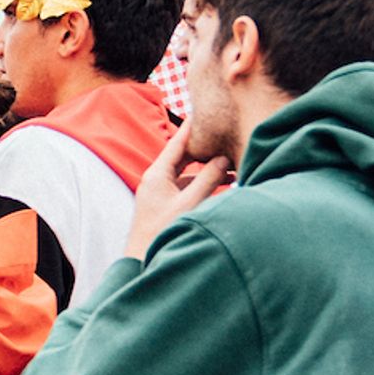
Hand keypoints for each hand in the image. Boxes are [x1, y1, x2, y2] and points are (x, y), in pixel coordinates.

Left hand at [121, 129, 231, 260]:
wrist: (141, 262)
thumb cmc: (162, 233)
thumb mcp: (190, 204)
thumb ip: (209, 180)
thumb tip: (224, 159)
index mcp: (157, 174)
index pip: (178, 143)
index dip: (192, 128)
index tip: (204, 112)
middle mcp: (156, 180)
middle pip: (184, 157)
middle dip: (205, 150)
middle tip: (224, 138)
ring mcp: (161, 194)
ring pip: (188, 175)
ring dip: (208, 171)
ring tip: (232, 165)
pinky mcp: (165, 207)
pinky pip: (188, 190)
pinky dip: (204, 186)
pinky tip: (221, 188)